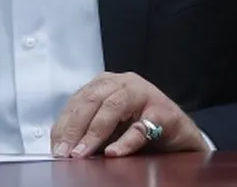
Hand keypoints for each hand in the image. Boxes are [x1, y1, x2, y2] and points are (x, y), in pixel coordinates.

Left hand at [50, 71, 209, 157]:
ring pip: (113, 105)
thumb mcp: (110, 129)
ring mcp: (145, 94)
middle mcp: (124, 83)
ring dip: (95, 132)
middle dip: (75, 128)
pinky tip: (114, 153)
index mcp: (107, 83)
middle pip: (92, 100)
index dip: (64, 124)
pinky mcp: (163, 112)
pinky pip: (142, 126)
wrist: (181, 136)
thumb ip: (88, 131)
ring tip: (82, 154)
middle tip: (65, 154)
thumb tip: (62, 148)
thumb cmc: (141, 129)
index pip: (78, 100)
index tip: (55, 148)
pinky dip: (126, 141)